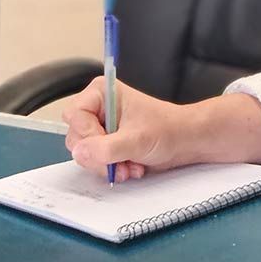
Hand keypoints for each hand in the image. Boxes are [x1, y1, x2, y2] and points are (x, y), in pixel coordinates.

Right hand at [62, 77, 185, 178]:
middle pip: (76, 136)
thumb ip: (105, 148)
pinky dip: (111, 168)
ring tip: (129, 165)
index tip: (107, 147)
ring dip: (107, 165)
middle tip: (119, 161)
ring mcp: (101, 126)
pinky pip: (95, 160)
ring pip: (84, 152)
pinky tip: (130, 166)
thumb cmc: (167, 129)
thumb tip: (80, 152)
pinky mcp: (106, 143)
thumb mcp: (136, 140)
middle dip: (98, 155)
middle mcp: (97, 108)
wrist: (185, 142)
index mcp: (101, 93)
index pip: (75, 116)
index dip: (88, 136)